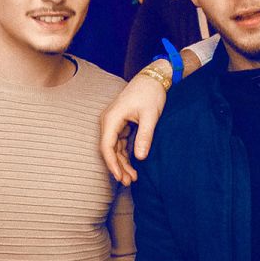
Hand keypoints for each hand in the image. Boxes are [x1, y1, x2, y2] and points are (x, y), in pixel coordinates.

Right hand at [99, 62, 170, 184]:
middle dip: (118, 167)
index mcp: (112, 118)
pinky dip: (125, 155)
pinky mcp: (120, 124)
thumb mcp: (150, 116)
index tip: (120, 177)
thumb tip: (140, 157)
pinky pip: (120, 143)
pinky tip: (133, 165)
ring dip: (122, 163)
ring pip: (114, 148)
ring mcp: (114, 122)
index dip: (112, 164)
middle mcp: (108, 121)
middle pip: (109, 150)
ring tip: (132, 178)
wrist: (152, 78)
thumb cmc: (150, 93)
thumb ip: (144, 136)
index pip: (106, 146)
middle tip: (129, 182)